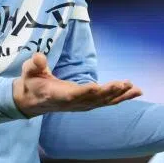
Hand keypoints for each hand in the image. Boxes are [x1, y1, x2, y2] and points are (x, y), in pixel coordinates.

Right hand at [13, 53, 142, 116]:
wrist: (32, 100)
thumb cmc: (31, 82)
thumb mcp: (28, 72)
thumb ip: (34, 65)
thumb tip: (38, 57)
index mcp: (57, 95)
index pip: (72, 95)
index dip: (84, 92)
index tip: (96, 87)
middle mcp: (72, 103)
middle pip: (93, 99)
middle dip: (109, 92)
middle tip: (124, 84)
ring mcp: (81, 105)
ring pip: (104, 102)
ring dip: (120, 96)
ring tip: (135, 88)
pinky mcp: (88, 103)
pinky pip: (107, 102)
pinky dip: (121, 97)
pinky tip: (135, 91)